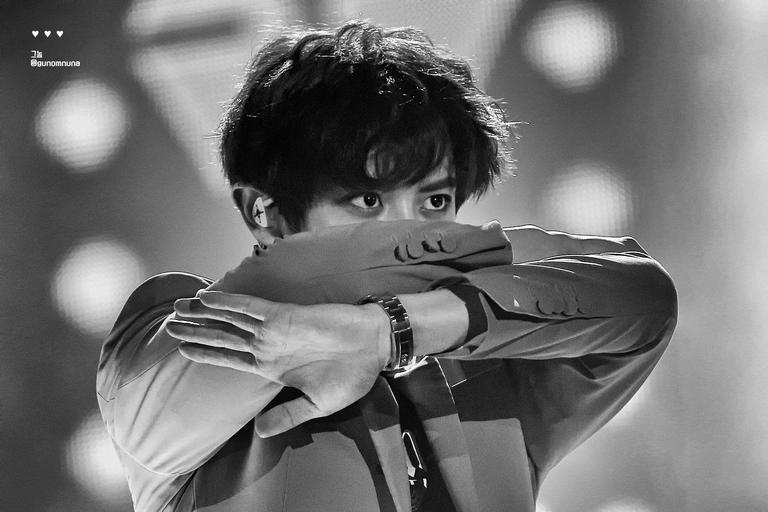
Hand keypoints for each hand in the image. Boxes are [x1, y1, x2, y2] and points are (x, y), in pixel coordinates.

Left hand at [167, 291, 390, 436]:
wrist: (373, 347)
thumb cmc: (350, 376)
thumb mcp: (317, 404)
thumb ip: (287, 415)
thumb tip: (259, 432)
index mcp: (272, 367)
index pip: (230, 359)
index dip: (206, 353)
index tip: (182, 349)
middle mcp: (267, 346)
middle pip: (223, 336)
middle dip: (196, 330)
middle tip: (169, 323)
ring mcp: (274, 329)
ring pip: (230, 319)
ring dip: (203, 313)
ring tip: (178, 307)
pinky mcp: (284, 315)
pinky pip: (250, 306)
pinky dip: (228, 301)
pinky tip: (208, 298)